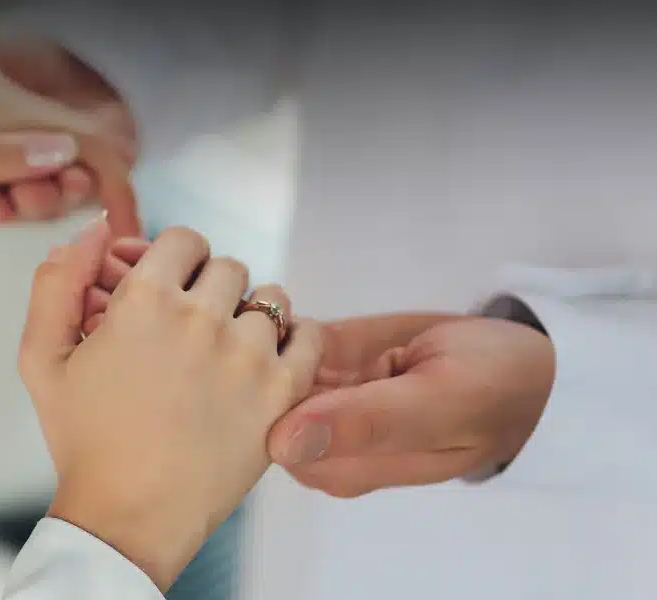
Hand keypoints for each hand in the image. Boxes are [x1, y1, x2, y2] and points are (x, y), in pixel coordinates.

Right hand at [18, 224, 322, 589]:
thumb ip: (57, 282)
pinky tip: (269, 361)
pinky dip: (296, 340)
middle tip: (193, 329)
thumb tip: (93, 228)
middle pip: (228, 267)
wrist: (127, 516)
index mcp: (144, 301)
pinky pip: (310, 336)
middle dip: (209, 289)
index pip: (184, 239)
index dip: (175, 261)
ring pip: (271, 298)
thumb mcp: (41, 357)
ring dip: (251, 315)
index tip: (170, 292)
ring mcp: (246, 356)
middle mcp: (200, 318)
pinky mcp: (280, 394)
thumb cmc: (82, 439)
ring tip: (229, 351)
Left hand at [266, 316, 554, 497]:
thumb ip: (364, 423)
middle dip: (245, 362)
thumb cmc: (490, 393)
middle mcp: (322, 435)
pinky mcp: (331, 354)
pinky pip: (285, 337)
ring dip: (258, 335)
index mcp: (339, 466)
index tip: (251, 361)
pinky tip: (289, 309)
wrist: (531, 364)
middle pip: (252, 403)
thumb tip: (281, 443)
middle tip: (255, 329)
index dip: (248, 399)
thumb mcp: (438, 406)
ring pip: (261, 365)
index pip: (262, 442)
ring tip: (271, 313)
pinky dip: (278, 319)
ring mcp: (323, 393)